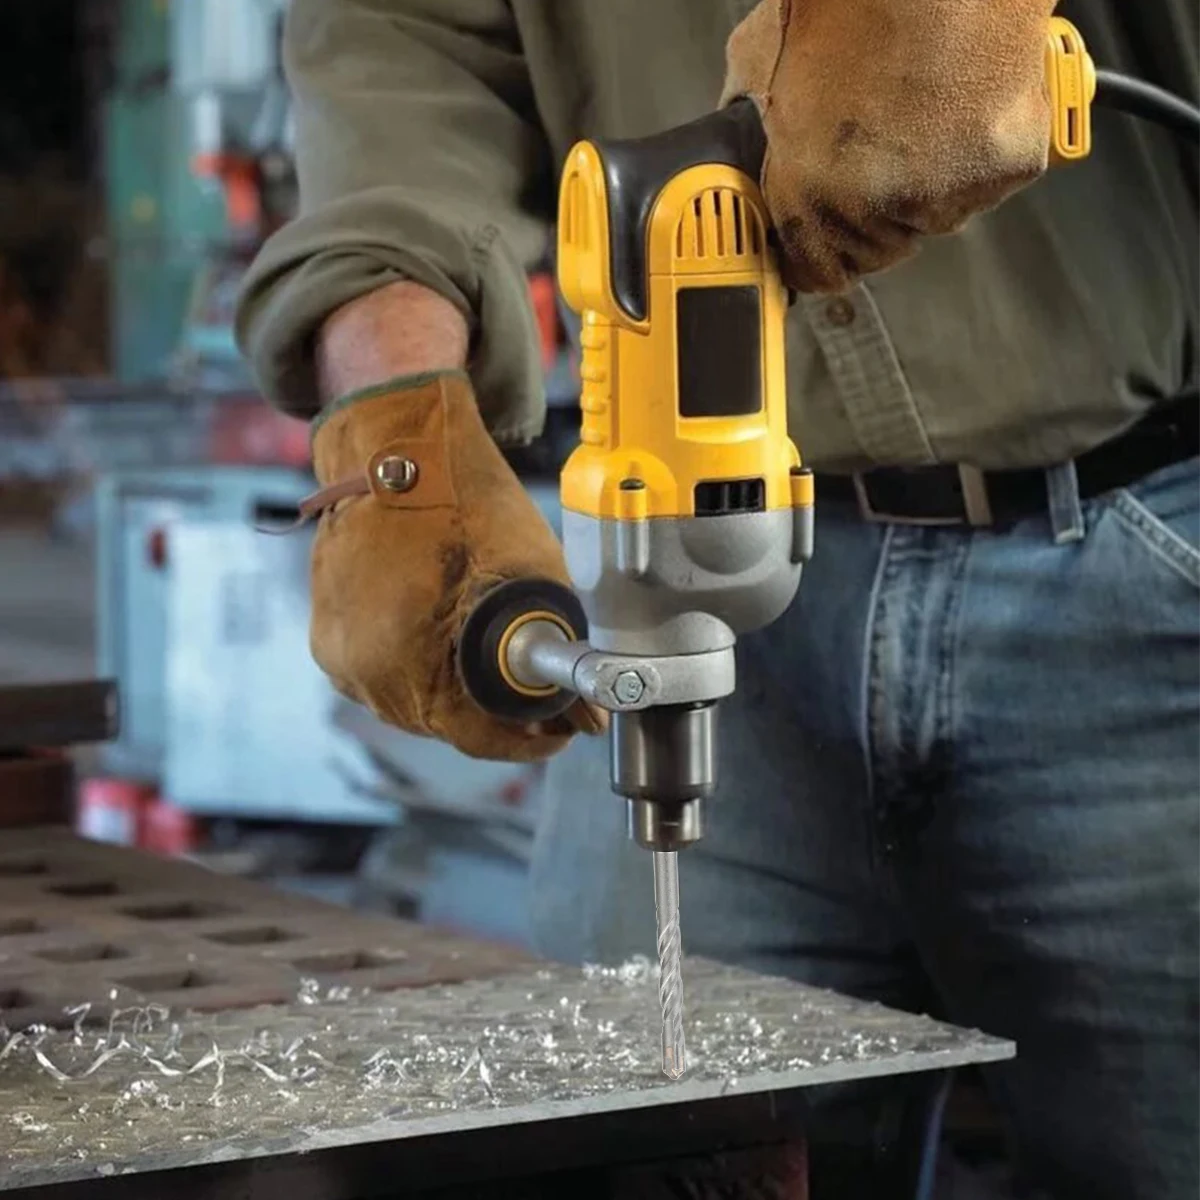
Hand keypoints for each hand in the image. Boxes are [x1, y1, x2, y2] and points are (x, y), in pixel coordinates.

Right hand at [311, 285, 602, 761]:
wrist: (392, 443)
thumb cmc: (461, 496)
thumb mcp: (533, 571)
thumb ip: (561, 648)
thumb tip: (586, 711)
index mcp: (404, 656)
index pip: (473, 736)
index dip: (526, 740)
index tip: (560, 732)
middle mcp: (361, 667)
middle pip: (443, 726)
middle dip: (497, 717)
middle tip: (542, 705)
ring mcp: (338, 653)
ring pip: (414, 705)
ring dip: (459, 697)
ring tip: (500, 672)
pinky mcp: (328, 637)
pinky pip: (385, 676)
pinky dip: (423, 671)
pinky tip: (451, 647)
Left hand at [723, 0, 1055, 291]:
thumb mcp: (760, 59)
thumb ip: (753, 120)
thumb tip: (749, 139)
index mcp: (809, 193)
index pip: (815, 273)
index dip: (817, 255)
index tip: (821, 240)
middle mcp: (874, 209)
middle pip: (877, 249)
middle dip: (872, 212)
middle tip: (879, 152)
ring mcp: (945, 195)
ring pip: (935, 218)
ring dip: (928, 185)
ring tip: (923, 114)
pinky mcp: (1006, 169)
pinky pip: (988, 182)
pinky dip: (982, 153)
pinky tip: (966, 103)